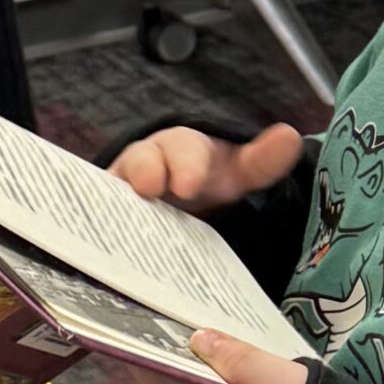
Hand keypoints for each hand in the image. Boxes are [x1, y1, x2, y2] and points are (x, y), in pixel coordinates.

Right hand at [111, 124, 305, 214]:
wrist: (177, 190)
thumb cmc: (206, 176)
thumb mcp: (237, 171)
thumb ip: (263, 161)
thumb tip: (290, 137)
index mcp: (184, 149)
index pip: (184, 149)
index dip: (185, 165)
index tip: (188, 184)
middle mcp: (148, 163)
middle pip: (141, 161)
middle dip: (145, 171)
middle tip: (149, 188)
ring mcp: (122, 190)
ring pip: (113, 188)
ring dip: (113, 200)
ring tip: (115, 217)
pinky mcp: (105, 214)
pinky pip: (96, 216)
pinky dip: (93, 226)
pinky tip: (93, 245)